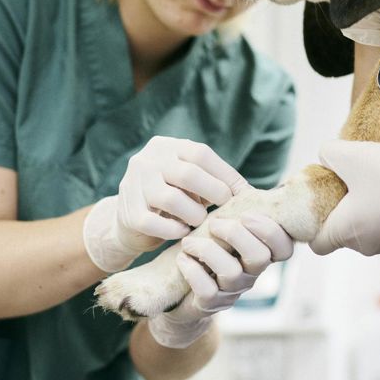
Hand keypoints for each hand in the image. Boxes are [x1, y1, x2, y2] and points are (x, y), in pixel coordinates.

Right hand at [84, 136, 247, 272]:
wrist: (132, 222)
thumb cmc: (174, 199)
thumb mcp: (191, 183)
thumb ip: (214, 181)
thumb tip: (251, 193)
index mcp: (165, 146)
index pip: (200, 153)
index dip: (224, 174)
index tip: (241, 192)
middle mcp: (146, 160)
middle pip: (187, 173)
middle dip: (213, 192)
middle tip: (225, 207)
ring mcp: (133, 185)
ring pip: (171, 199)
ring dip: (194, 214)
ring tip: (201, 221)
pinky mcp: (128, 212)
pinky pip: (155, 223)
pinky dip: (175, 230)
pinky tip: (183, 233)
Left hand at [147, 212, 293, 347]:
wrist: (176, 290)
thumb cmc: (204, 250)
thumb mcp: (222, 228)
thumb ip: (236, 210)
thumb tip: (236, 181)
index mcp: (260, 253)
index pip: (284, 248)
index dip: (271, 231)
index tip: (246, 214)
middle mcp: (251, 274)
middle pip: (260, 257)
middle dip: (236, 234)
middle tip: (214, 222)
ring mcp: (232, 291)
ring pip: (231, 272)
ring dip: (207, 250)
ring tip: (187, 241)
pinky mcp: (210, 304)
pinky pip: (207, 291)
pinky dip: (193, 271)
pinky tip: (182, 258)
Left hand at [309, 140, 379, 256]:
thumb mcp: (354, 155)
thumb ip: (329, 154)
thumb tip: (325, 156)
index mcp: (347, 233)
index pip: (318, 243)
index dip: (314, 224)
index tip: (321, 202)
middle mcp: (368, 246)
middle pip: (345, 232)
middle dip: (345, 209)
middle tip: (351, 180)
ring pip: (371, 228)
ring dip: (371, 208)